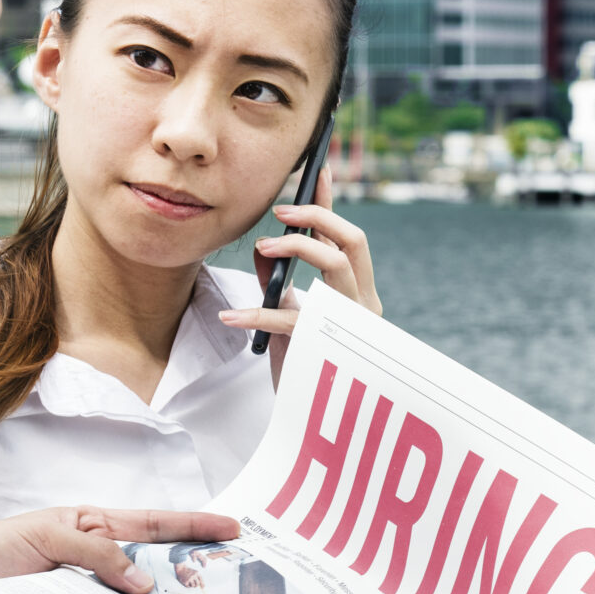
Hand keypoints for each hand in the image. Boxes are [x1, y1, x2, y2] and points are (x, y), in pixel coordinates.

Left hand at [0, 507, 240, 593]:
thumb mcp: (45, 538)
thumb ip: (97, 552)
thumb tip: (144, 582)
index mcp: (94, 526)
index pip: (154, 524)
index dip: (195, 526)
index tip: (234, 529)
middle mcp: (98, 559)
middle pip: (157, 563)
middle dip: (195, 569)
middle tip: (234, 581)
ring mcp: (90, 592)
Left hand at [221, 169, 378, 386]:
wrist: (314, 426)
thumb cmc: (304, 366)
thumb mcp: (289, 317)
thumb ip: (279, 281)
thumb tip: (264, 245)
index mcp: (359, 294)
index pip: (349, 237)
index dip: (332, 202)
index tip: (316, 167)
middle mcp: (363, 304)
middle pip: (353, 241)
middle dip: (317, 218)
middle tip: (279, 213)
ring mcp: (350, 324)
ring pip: (335, 265)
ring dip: (296, 249)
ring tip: (263, 249)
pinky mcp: (325, 346)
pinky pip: (292, 318)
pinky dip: (257, 314)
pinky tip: (231, 316)